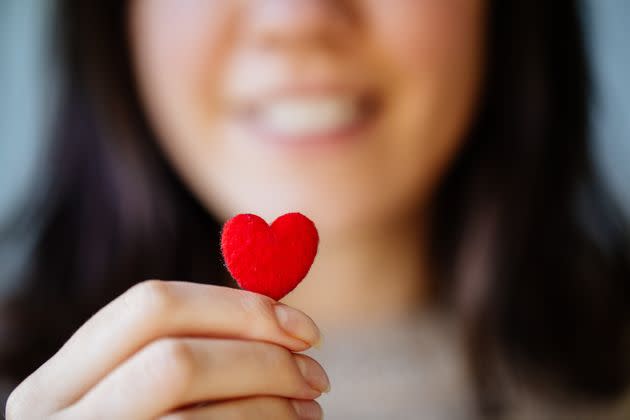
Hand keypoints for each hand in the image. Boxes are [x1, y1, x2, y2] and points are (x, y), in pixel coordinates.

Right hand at [5, 280, 326, 418]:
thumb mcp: (139, 395)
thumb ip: (190, 351)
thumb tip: (282, 319)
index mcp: (58, 382)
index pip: (151, 307)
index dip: (238, 308)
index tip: (303, 328)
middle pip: (175, 359)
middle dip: (262, 360)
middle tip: (316, 375)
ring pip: (198, 418)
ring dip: (271, 406)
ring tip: (308, 409)